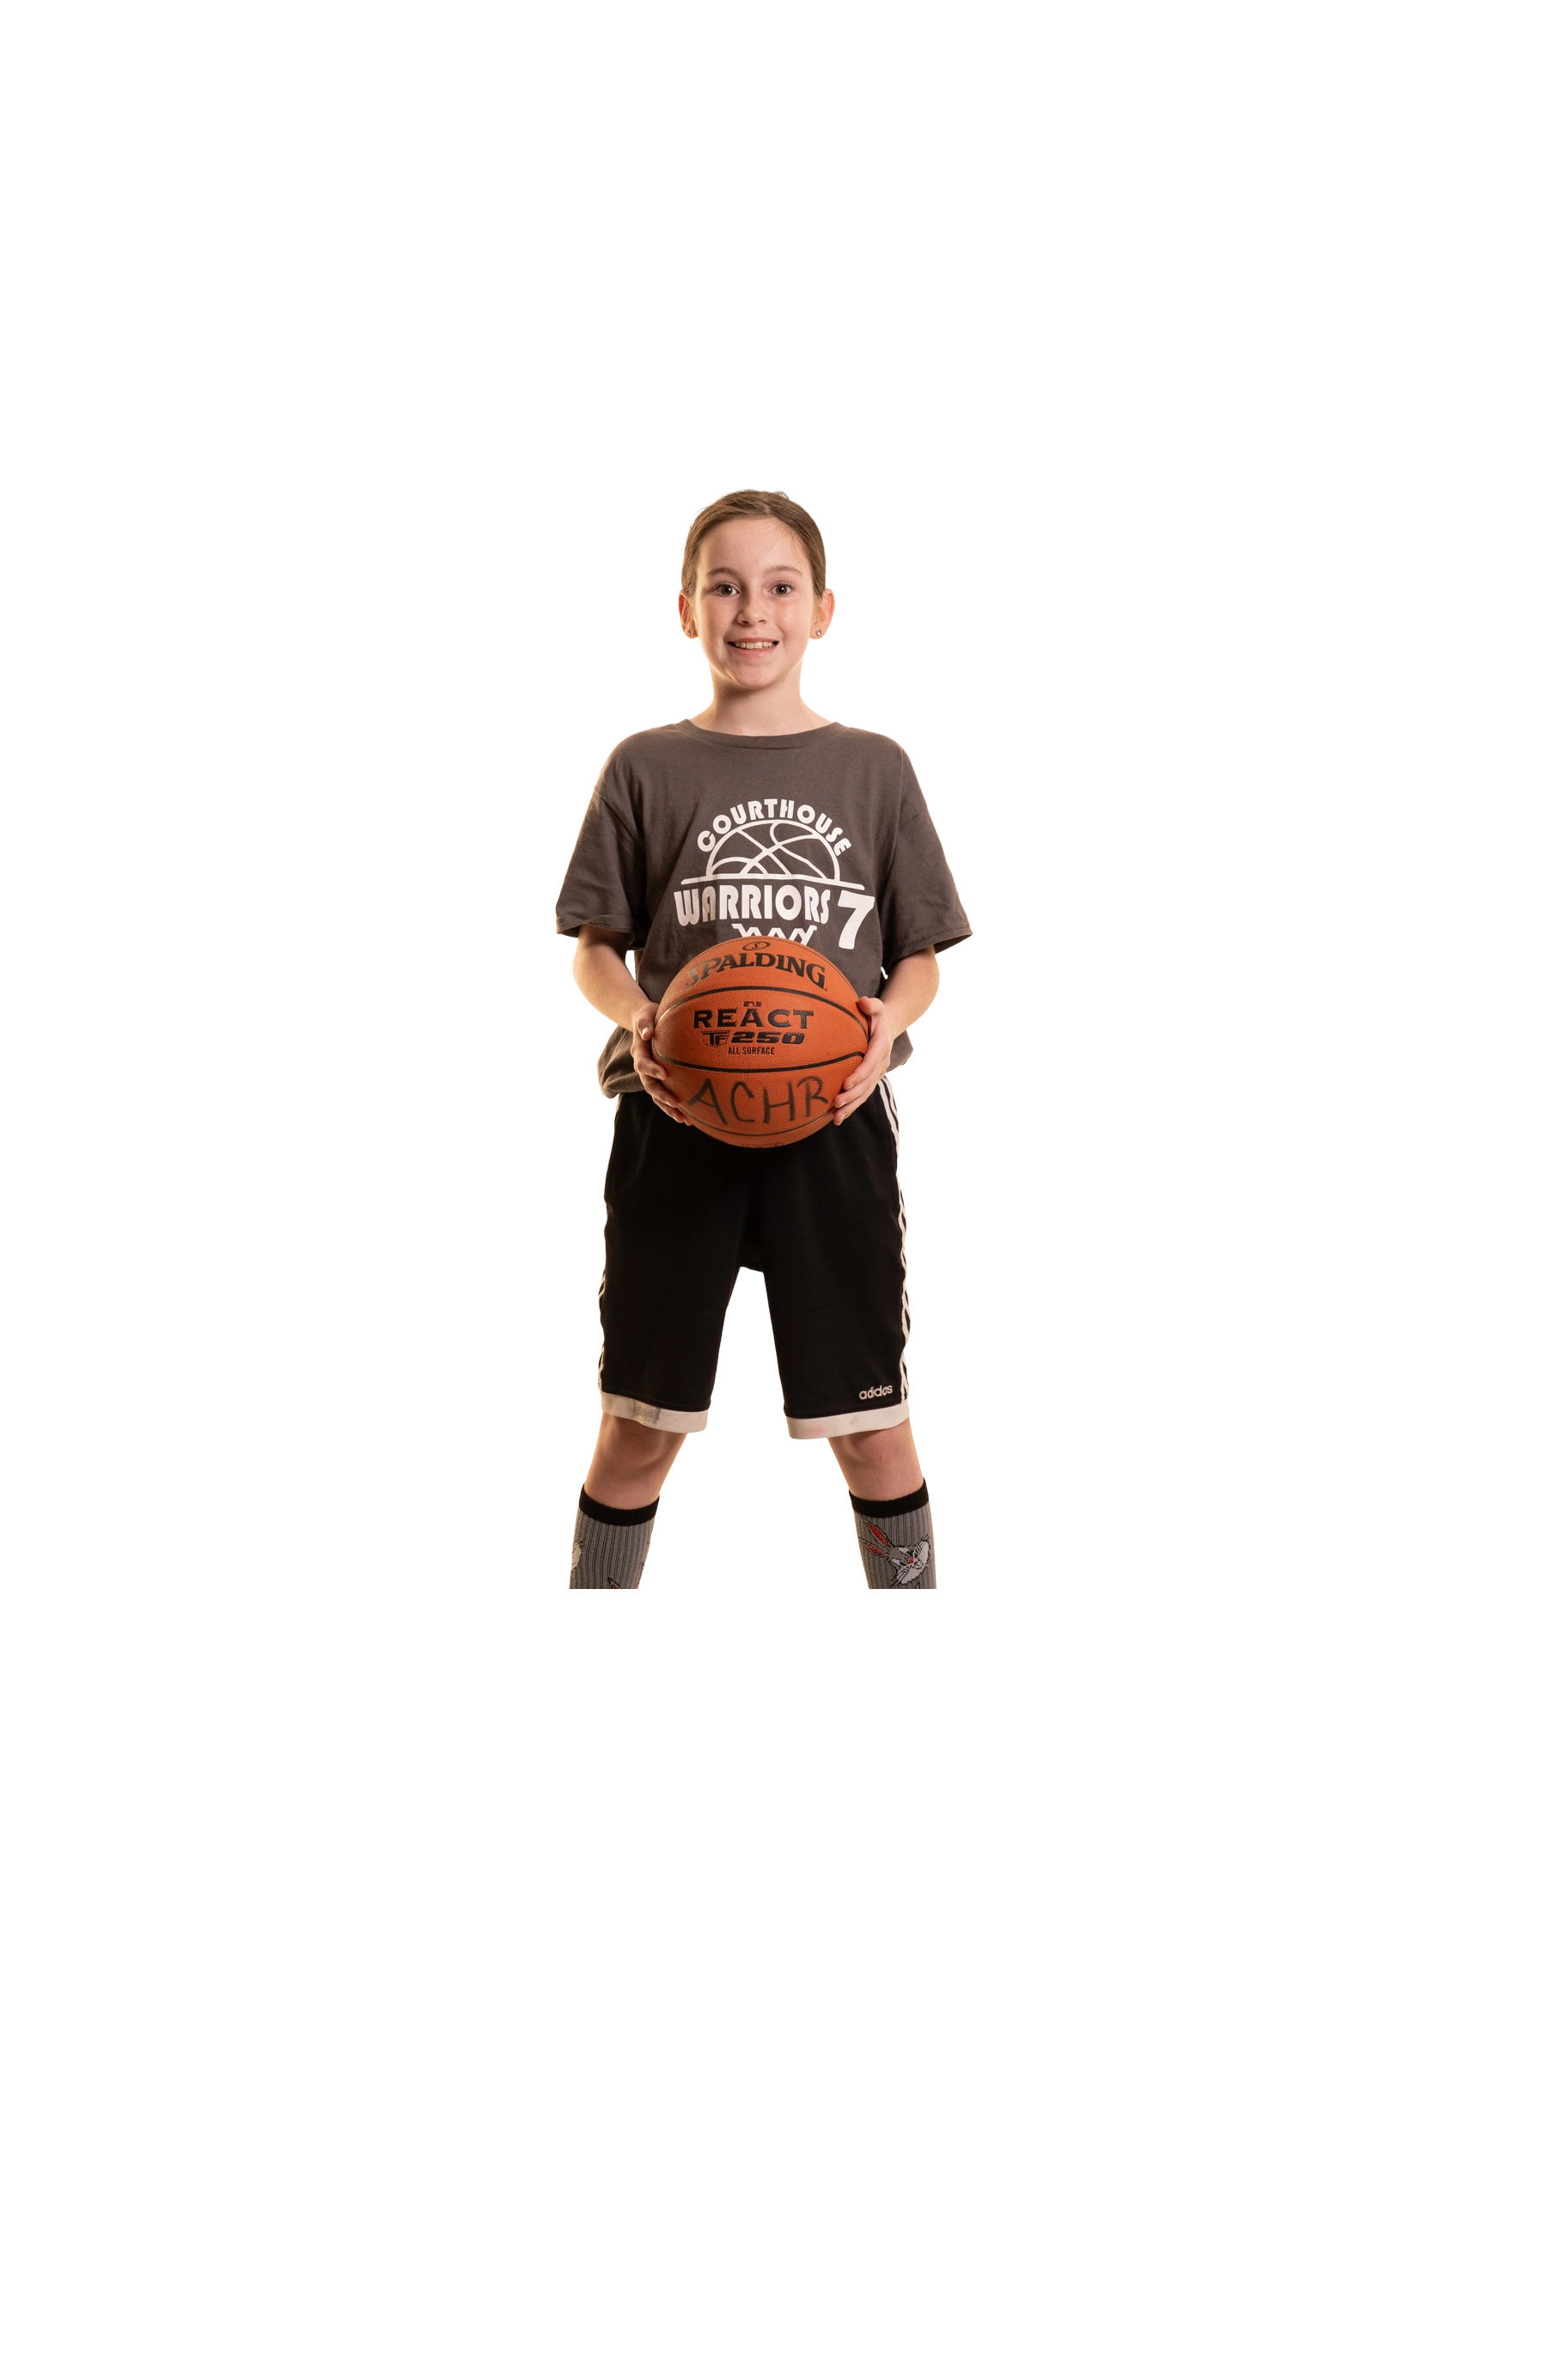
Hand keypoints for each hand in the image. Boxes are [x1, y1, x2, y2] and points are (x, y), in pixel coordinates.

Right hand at [629, 1002, 688, 1122]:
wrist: (647, 1022)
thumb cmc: (649, 1015)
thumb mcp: (645, 1013)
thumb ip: (644, 1022)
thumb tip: (647, 1032)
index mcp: (639, 1052)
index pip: (643, 1064)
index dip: (652, 1070)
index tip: (664, 1074)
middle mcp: (644, 1067)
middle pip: (649, 1086)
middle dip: (661, 1096)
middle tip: (675, 1103)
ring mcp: (651, 1075)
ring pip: (657, 1095)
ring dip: (668, 1108)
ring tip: (683, 1119)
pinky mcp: (660, 1079)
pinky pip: (666, 1095)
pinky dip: (675, 1107)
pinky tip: (688, 1117)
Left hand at [832, 996, 893, 1123]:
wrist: (888, 1025)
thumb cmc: (876, 1015)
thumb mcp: (876, 1006)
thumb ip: (871, 1005)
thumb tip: (863, 1001)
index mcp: (881, 1047)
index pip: (871, 1063)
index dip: (859, 1074)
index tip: (845, 1083)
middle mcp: (881, 1063)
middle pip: (867, 1083)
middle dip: (853, 1094)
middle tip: (836, 1102)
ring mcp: (877, 1073)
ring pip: (865, 1093)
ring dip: (852, 1106)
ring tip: (836, 1117)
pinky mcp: (871, 1079)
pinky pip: (862, 1095)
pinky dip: (851, 1107)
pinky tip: (837, 1118)